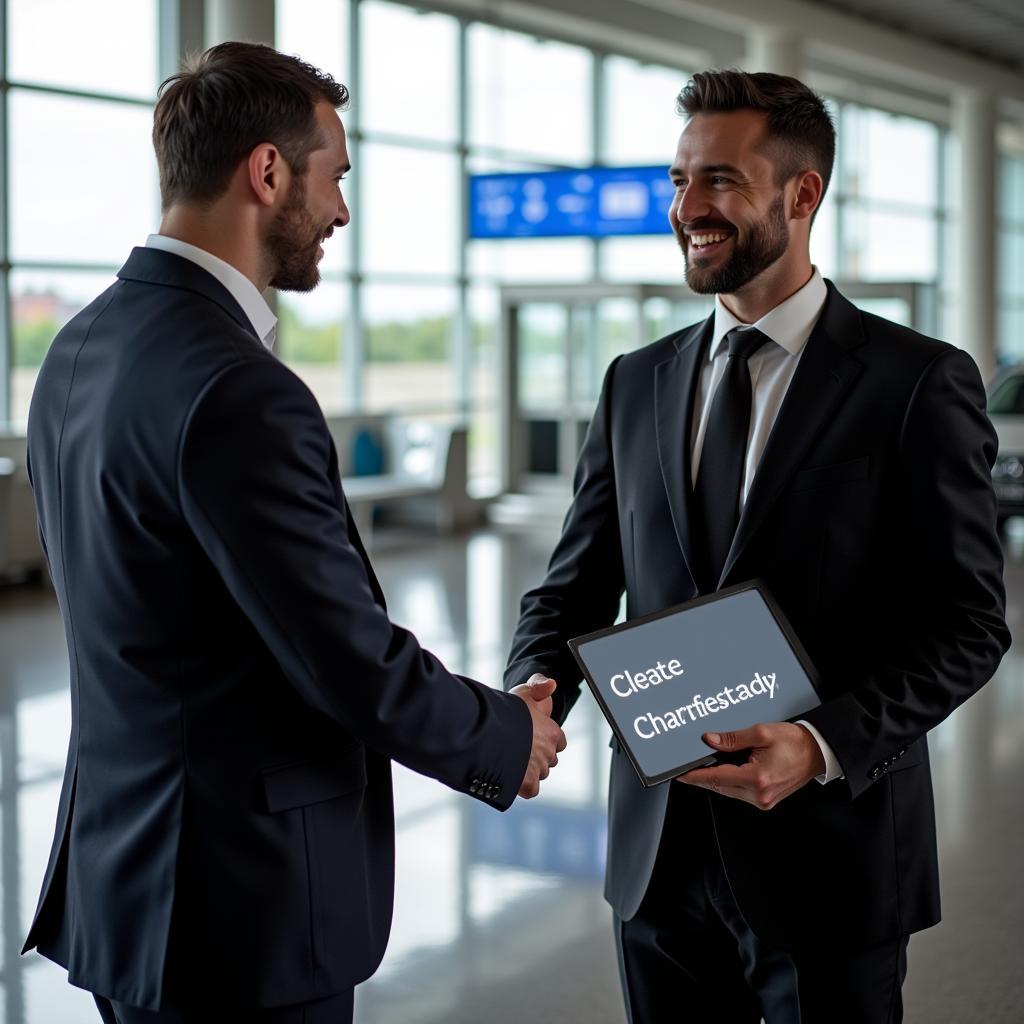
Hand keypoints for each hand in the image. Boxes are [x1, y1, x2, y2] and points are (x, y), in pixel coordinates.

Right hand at [512, 674, 566, 798]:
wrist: (487, 731)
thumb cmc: (505, 710)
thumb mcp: (522, 691)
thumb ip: (539, 685)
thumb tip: (552, 685)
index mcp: (552, 732)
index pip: (558, 740)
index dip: (546, 739)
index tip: (532, 737)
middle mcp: (549, 751)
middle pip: (549, 759)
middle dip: (538, 755)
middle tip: (519, 748)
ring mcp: (539, 768)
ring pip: (540, 773)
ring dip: (530, 770)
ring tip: (512, 761)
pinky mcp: (528, 783)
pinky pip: (532, 789)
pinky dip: (524, 786)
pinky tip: (512, 776)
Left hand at [676, 722, 825, 810]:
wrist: (816, 753)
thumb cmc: (795, 742)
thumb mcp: (761, 733)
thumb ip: (733, 738)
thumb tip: (710, 740)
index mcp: (757, 778)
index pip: (717, 777)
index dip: (696, 775)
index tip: (680, 774)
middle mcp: (759, 795)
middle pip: (720, 786)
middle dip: (703, 777)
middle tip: (688, 767)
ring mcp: (763, 801)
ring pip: (728, 791)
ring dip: (716, 779)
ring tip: (705, 766)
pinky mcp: (765, 801)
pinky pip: (738, 792)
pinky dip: (728, 782)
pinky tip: (724, 771)